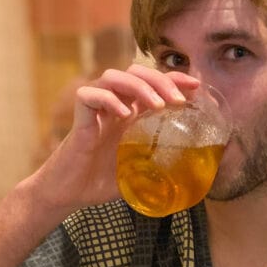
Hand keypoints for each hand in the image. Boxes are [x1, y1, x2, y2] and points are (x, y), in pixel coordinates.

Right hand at [32, 65, 200, 215]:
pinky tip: (124, 115)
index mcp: (130, 114)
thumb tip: (192, 176)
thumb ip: (161, 167)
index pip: (152, 83)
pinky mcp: (79, 120)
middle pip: (135, 72)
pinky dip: (107, 99)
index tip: (196, 87)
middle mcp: (113, 106)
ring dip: (139, 86)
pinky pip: (88, 96)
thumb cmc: (101, 182)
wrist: (69, 195)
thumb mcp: (141, 173)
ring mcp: (96, 111)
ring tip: (157, 106)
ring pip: (113, 77)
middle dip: (160, 80)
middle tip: (179, 101)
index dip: (174, 79)